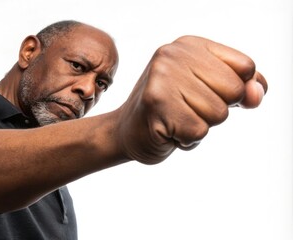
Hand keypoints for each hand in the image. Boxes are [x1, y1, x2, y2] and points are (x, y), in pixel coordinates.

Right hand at [117, 36, 267, 163]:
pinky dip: (187, 140)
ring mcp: (162, 78)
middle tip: (186, 108)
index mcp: (189, 46)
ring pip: (218, 114)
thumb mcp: (209, 90)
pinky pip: (198, 132)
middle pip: (235, 90)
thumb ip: (241, 87)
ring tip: (176, 119)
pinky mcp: (155, 104)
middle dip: (217, 109)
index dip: (235, 90)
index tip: (209, 93)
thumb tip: (256, 94)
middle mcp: (172, 55)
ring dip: (200, 126)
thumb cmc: (172, 110)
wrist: (127, 132)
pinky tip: (168, 131)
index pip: (245, 67)